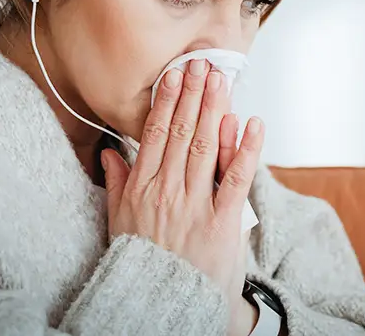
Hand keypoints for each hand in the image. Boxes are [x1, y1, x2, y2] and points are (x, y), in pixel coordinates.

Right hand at [100, 59, 265, 310]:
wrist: (167, 303)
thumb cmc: (144, 262)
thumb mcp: (120, 222)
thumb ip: (118, 184)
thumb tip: (112, 154)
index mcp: (142, 188)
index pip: (155, 134)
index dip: (167, 100)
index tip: (176, 74)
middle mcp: (167, 191)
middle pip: (182, 132)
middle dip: (193, 94)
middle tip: (203, 62)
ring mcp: (195, 205)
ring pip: (205, 147)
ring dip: (215, 109)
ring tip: (221, 80)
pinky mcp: (222, 222)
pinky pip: (236, 179)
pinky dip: (246, 149)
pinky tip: (252, 123)